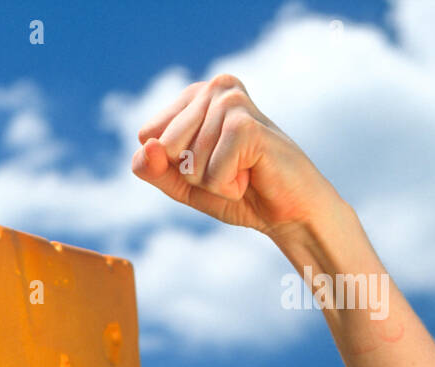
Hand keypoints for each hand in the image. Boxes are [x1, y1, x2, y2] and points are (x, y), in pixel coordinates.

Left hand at [131, 74, 343, 241]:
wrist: (288, 210)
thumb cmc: (236, 192)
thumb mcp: (182, 183)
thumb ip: (153, 168)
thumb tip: (146, 147)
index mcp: (196, 94)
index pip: (147, 135)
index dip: (170, 163)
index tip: (208, 161)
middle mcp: (215, 88)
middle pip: (164, 147)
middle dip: (191, 172)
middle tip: (229, 168)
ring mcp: (233, 102)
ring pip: (188, 162)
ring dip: (214, 181)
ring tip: (244, 171)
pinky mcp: (246, 125)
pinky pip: (212, 173)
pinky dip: (228, 186)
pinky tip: (252, 174)